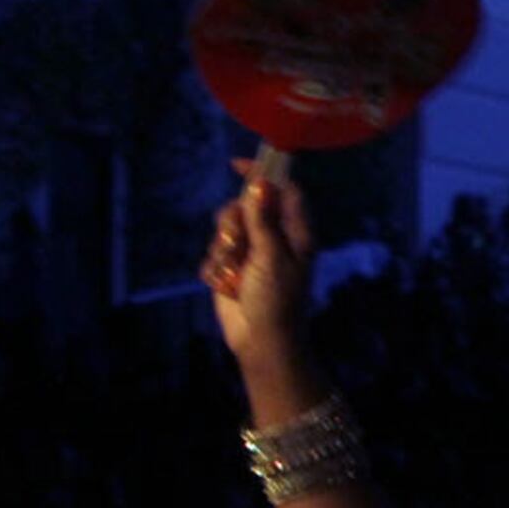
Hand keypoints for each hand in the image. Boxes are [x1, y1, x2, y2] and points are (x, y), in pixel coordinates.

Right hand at [199, 167, 316, 371]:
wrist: (261, 342)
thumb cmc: (276, 299)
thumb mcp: (271, 256)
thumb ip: (263, 219)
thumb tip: (260, 182)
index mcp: (295, 232)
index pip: (282, 190)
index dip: (263, 174)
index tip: (236, 165)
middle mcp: (273, 239)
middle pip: (244, 207)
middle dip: (232, 224)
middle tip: (236, 244)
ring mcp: (251, 254)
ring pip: (224, 231)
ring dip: (224, 252)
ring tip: (235, 275)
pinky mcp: (231, 270)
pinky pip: (213, 256)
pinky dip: (217, 271)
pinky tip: (227, 287)